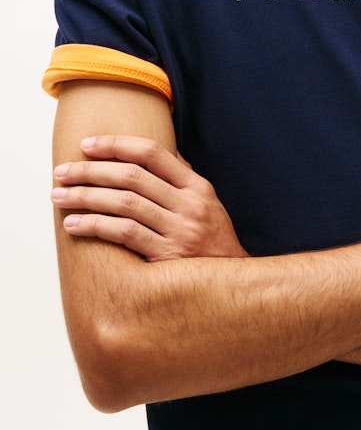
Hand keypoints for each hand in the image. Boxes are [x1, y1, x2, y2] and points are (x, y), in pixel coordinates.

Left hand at [52, 135, 247, 260]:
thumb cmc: (213, 241)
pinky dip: (95, 227)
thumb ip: (183, 177)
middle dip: (91, 171)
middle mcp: (189, 205)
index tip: (87, 145)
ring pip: (124, 204)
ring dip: (86, 198)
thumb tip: (160, 151)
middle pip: (132, 177)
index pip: (152, 153)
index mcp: (197, 186)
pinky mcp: (167, 257)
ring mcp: (179, 230)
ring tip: (59, 196)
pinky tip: (73, 225)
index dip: (116, 145)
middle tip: (61, 171)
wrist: (232, 284)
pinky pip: (124, 235)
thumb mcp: (207, 203)